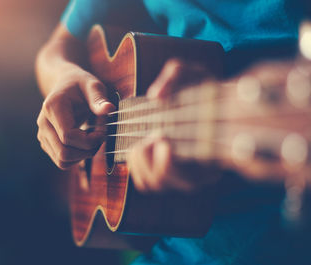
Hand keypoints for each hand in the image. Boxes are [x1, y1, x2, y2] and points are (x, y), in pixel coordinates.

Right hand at [37, 64, 114, 168]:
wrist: (65, 85)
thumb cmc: (81, 85)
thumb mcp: (93, 86)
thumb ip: (99, 98)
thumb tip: (109, 109)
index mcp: (52, 108)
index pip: (68, 136)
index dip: (89, 140)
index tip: (103, 132)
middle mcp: (43, 123)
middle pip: (64, 153)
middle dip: (87, 151)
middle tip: (101, 138)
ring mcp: (42, 135)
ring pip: (62, 161)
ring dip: (82, 156)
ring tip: (93, 140)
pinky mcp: (47, 144)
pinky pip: (62, 161)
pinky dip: (77, 158)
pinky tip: (85, 143)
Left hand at [128, 58, 218, 191]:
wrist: (205, 104)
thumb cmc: (200, 89)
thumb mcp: (193, 72)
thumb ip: (175, 74)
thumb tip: (155, 96)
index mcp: (211, 155)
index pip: (189, 177)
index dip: (168, 162)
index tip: (162, 138)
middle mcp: (198, 173)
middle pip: (163, 181)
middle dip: (149, 156)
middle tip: (155, 134)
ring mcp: (181, 177)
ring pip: (151, 184)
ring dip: (140, 160)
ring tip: (146, 139)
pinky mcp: (166, 175)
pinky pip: (145, 182)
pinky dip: (136, 165)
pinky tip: (141, 145)